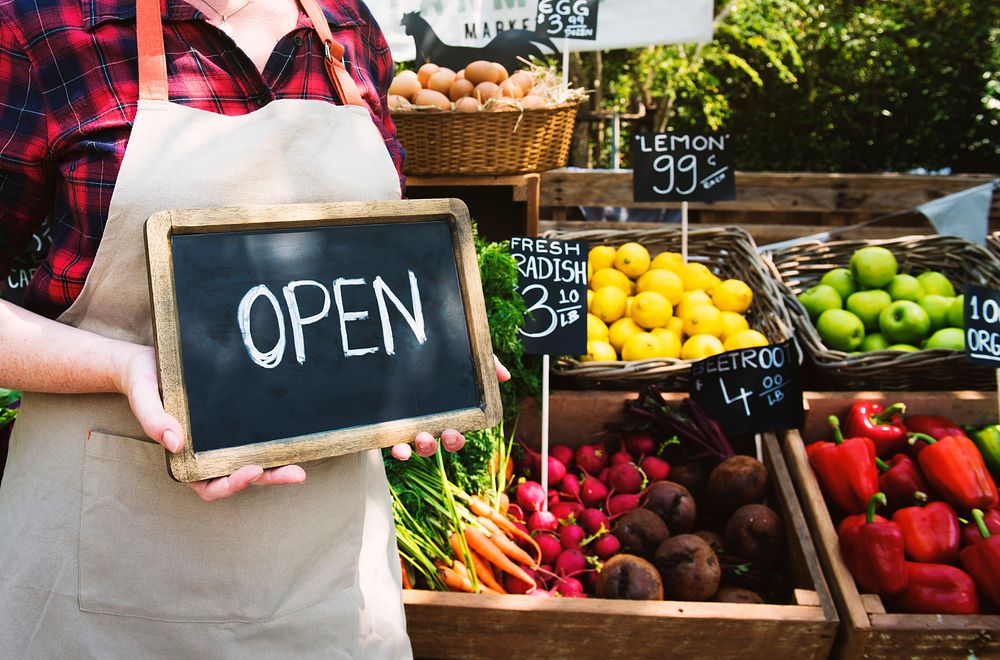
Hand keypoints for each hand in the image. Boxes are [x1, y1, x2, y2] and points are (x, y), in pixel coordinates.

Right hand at [117, 345, 305, 502]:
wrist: (146, 363)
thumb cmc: (143, 383)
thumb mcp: (144, 398)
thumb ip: (155, 420)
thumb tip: (175, 443)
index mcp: (184, 458)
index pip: (209, 485)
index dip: (232, 484)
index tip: (252, 470)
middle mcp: (205, 453)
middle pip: (239, 476)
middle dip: (269, 478)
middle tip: (296, 474)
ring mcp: (220, 439)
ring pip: (252, 461)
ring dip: (276, 466)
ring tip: (301, 464)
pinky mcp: (233, 422)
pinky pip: (253, 437)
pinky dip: (272, 442)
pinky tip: (293, 437)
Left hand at [390, 355, 510, 460]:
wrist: (404, 345)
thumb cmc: (441, 357)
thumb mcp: (463, 355)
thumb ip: (486, 364)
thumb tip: (505, 376)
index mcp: (448, 414)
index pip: (454, 434)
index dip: (455, 440)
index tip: (452, 434)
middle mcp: (428, 423)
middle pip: (437, 444)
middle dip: (442, 444)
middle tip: (445, 435)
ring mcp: (408, 424)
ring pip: (417, 446)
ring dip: (422, 448)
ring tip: (421, 438)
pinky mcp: (390, 423)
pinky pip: (393, 443)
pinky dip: (397, 450)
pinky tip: (398, 449)